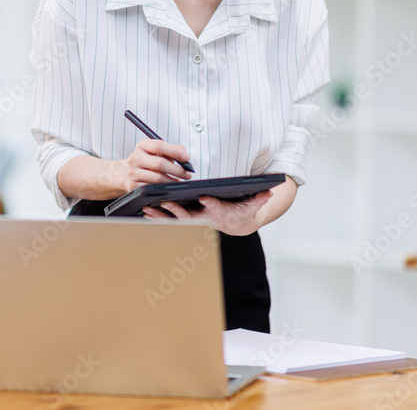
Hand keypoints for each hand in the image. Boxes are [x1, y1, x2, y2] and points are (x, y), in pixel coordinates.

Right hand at [123, 139, 192, 192]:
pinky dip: (163, 189)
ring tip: (180, 182)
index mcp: (142, 145)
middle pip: (160, 163)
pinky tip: (169, 187)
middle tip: (187, 174)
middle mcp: (135, 157)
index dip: (174, 152)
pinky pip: (152, 188)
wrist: (130, 174)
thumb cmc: (149, 162)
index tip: (186, 158)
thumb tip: (184, 155)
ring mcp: (133, 172)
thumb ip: (174, 149)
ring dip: (172, 181)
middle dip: (177, 170)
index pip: (159, 146)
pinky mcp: (133, 185)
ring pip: (157, 178)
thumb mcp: (159, 152)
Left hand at [143, 190, 272, 236]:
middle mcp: (206, 219)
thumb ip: (259, 199)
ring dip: (161, 216)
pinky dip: (158, 217)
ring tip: (147, 209)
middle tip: (165, 203)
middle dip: (177, 211)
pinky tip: (146, 212)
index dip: (211, 203)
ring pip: (176, 220)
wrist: (237, 224)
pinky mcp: (188, 219)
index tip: (205, 197)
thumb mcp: (253, 205)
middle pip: (190, 217)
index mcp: (221, 212)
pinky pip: (170, 220)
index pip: (217, 208)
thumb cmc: (242, 211)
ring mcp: (195, 220)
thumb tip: (270, 191)